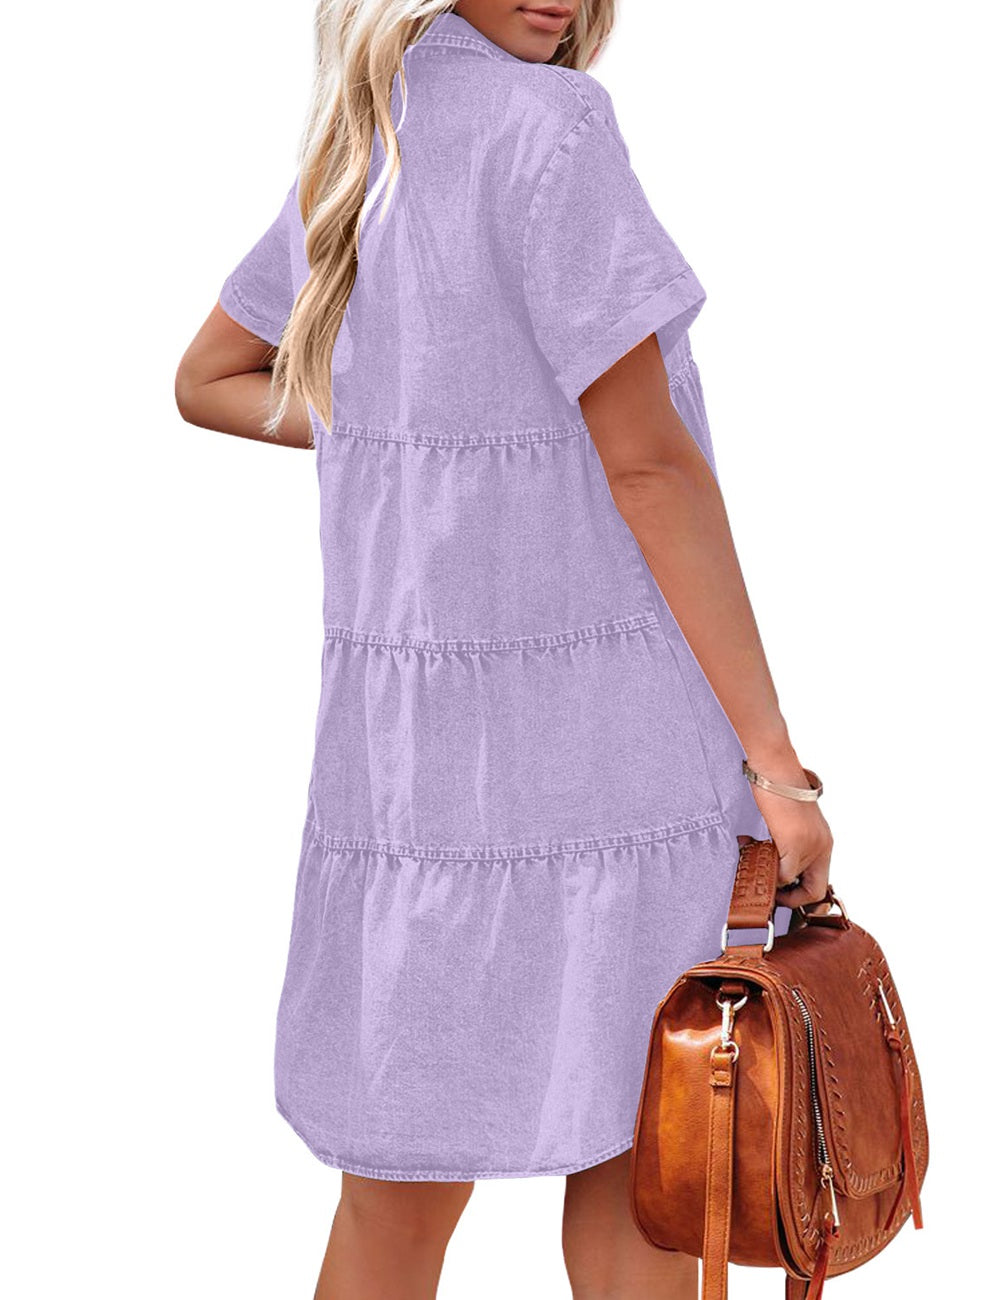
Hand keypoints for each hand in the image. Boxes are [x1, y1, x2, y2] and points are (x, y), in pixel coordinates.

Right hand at [737, 755, 833, 910]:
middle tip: (772, 894)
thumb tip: (773, 864)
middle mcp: (822, 847)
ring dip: (772, 880)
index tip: (783, 893)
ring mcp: (811, 847)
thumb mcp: (792, 820)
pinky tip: (753, 850)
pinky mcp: (795, 844)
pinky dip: (767, 869)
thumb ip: (791, 843)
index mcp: (823, 841)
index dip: (802, 894)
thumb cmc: (779, 788)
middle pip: (815, 892)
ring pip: (792, 882)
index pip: (820, 882)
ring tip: (756, 865)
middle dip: (792, 900)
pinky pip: (782, 873)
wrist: (775, 768)